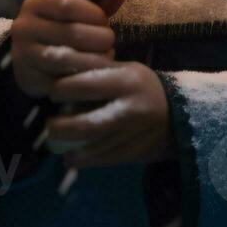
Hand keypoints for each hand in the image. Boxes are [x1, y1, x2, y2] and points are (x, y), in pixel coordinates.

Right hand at [10, 0, 127, 99]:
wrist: (30, 58)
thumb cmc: (60, 27)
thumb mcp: (76, 9)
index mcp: (34, 5)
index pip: (66, 4)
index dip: (93, 14)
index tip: (104, 22)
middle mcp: (23, 28)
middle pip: (70, 32)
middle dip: (99, 39)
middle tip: (109, 44)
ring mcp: (23, 55)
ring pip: (65, 59)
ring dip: (94, 60)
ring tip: (106, 58)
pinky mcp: (29, 80)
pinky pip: (60, 82)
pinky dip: (82, 79)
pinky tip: (93, 75)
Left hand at [45, 60, 173, 168]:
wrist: (178, 116)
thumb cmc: (142, 87)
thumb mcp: (125, 70)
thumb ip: (96, 69)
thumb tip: (55, 66)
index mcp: (126, 80)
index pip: (84, 83)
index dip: (60, 89)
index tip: (52, 92)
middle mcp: (130, 108)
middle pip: (84, 123)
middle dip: (58, 126)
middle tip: (49, 123)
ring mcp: (132, 134)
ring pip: (90, 147)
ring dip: (66, 146)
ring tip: (55, 140)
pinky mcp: (133, 154)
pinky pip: (100, 160)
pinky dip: (80, 160)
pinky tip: (70, 157)